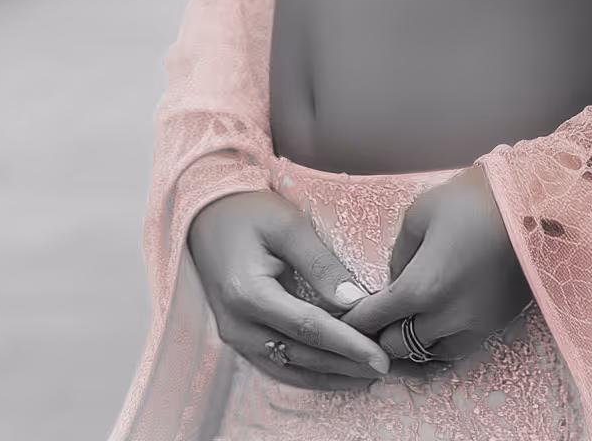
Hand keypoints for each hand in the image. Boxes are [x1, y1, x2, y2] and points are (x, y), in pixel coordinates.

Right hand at [186, 190, 389, 390]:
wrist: (205, 217)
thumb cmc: (249, 214)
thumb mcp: (290, 228)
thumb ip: (322, 266)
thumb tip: (355, 301)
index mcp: (249, 295)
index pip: (309, 328)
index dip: (348, 345)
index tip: (380, 357)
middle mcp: (238, 324)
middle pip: (301, 355)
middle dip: (346, 366)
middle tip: (387, 369)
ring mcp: (235, 335)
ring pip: (288, 368)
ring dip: (329, 376)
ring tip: (368, 378)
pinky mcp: (239, 337)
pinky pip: (276, 364)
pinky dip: (308, 372)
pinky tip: (336, 373)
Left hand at [341, 166, 532, 370]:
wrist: (540, 202)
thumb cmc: (476, 199)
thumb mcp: (421, 214)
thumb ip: (398, 255)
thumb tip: (393, 281)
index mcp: (420, 288)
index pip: (370, 320)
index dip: (349, 321)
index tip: (339, 318)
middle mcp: (445, 316)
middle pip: (394, 346)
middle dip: (376, 335)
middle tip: (367, 322)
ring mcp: (474, 324)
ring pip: (427, 355)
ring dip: (408, 345)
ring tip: (399, 329)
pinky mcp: (496, 323)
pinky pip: (457, 350)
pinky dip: (437, 346)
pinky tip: (431, 332)